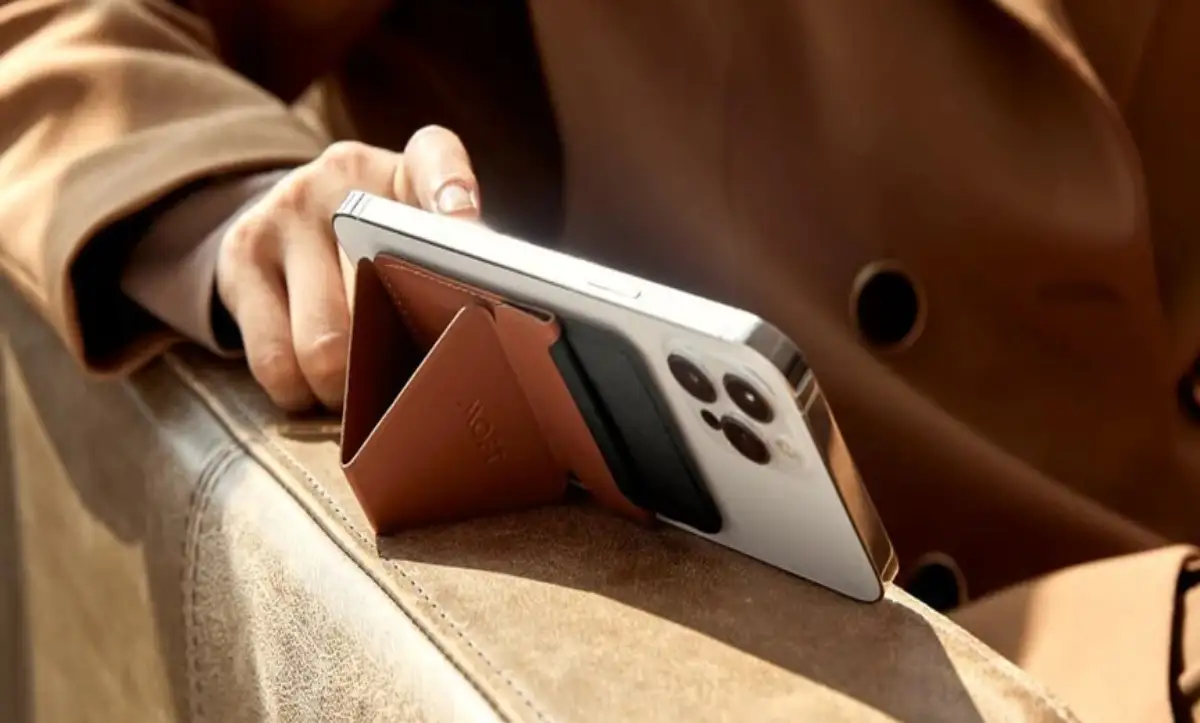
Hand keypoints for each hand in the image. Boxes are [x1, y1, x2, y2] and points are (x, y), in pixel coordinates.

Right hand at [215, 126, 479, 410]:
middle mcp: (338, 179)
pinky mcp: (239, 257)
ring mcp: (282, 214)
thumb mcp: (426, 232)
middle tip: (418, 385)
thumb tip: (495, 306)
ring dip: (349, 391)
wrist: (290, 214)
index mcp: (404, 167)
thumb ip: (463, 260)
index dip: (454, 196)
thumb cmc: (382, 240)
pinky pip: (274, 360)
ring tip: (364, 395)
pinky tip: (317, 389)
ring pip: (324, 343)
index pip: (436, 162)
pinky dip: (301, 393)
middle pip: (382, 290)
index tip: (466, 230)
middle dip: (405, 355)